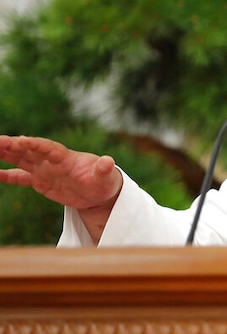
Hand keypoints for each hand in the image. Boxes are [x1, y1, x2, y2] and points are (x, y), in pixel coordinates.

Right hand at [0, 135, 121, 210]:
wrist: (100, 193)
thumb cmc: (105, 181)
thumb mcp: (106, 177)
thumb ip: (104, 169)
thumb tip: (108, 161)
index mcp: (66, 157)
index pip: (47, 148)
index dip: (34, 144)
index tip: (20, 140)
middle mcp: (52, 161)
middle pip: (28, 150)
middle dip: (12, 146)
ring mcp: (45, 170)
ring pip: (21, 159)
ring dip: (5, 154)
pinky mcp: (41, 182)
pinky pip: (20, 177)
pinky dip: (6, 175)